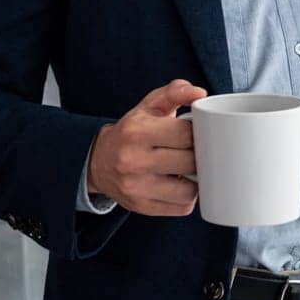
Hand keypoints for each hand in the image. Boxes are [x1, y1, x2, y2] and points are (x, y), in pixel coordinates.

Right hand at [87, 79, 205, 215]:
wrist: (99, 161)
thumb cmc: (132, 131)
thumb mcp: (149, 105)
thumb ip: (175, 92)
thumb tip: (200, 93)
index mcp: (137, 132)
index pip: (186, 134)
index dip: (200, 133)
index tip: (198, 132)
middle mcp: (133, 161)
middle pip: (190, 162)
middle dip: (199, 155)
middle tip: (196, 150)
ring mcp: (136, 187)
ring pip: (189, 190)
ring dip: (196, 180)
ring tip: (189, 169)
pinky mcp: (142, 207)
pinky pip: (182, 207)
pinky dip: (187, 196)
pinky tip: (180, 184)